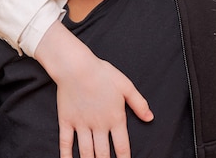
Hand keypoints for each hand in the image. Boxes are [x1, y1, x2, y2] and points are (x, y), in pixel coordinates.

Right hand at [35, 22, 152, 157]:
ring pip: (86, 152)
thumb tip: (150, 118)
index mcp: (115, 118)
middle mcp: (99, 125)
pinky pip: (65, 142)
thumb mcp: (126, 86)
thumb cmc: (102, 73)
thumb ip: (139, 103)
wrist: (76, 67)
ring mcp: (81, 125)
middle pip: (103, 153)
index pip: (122, 147)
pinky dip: (66, 155)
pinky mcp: (66, 121)